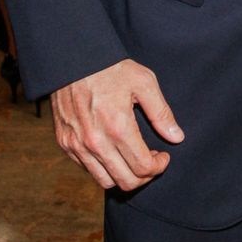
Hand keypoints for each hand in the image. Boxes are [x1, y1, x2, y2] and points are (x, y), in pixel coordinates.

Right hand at [51, 58, 183, 190]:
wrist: (74, 59)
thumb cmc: (111, 68)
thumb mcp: (144, 83)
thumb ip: (161, 113)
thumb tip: (177, 137)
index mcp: (118, 128)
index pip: (142, 168)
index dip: (158, 167)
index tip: (163, 156)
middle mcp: (95, 142)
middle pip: (125, 182)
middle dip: (145, 176)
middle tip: (151, 160)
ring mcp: (77, 145)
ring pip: (105, 181)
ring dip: (124, 175)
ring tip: (133, 158)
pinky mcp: (65, 143)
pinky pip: (87, 169)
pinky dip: (103, 167)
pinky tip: (113, 151)